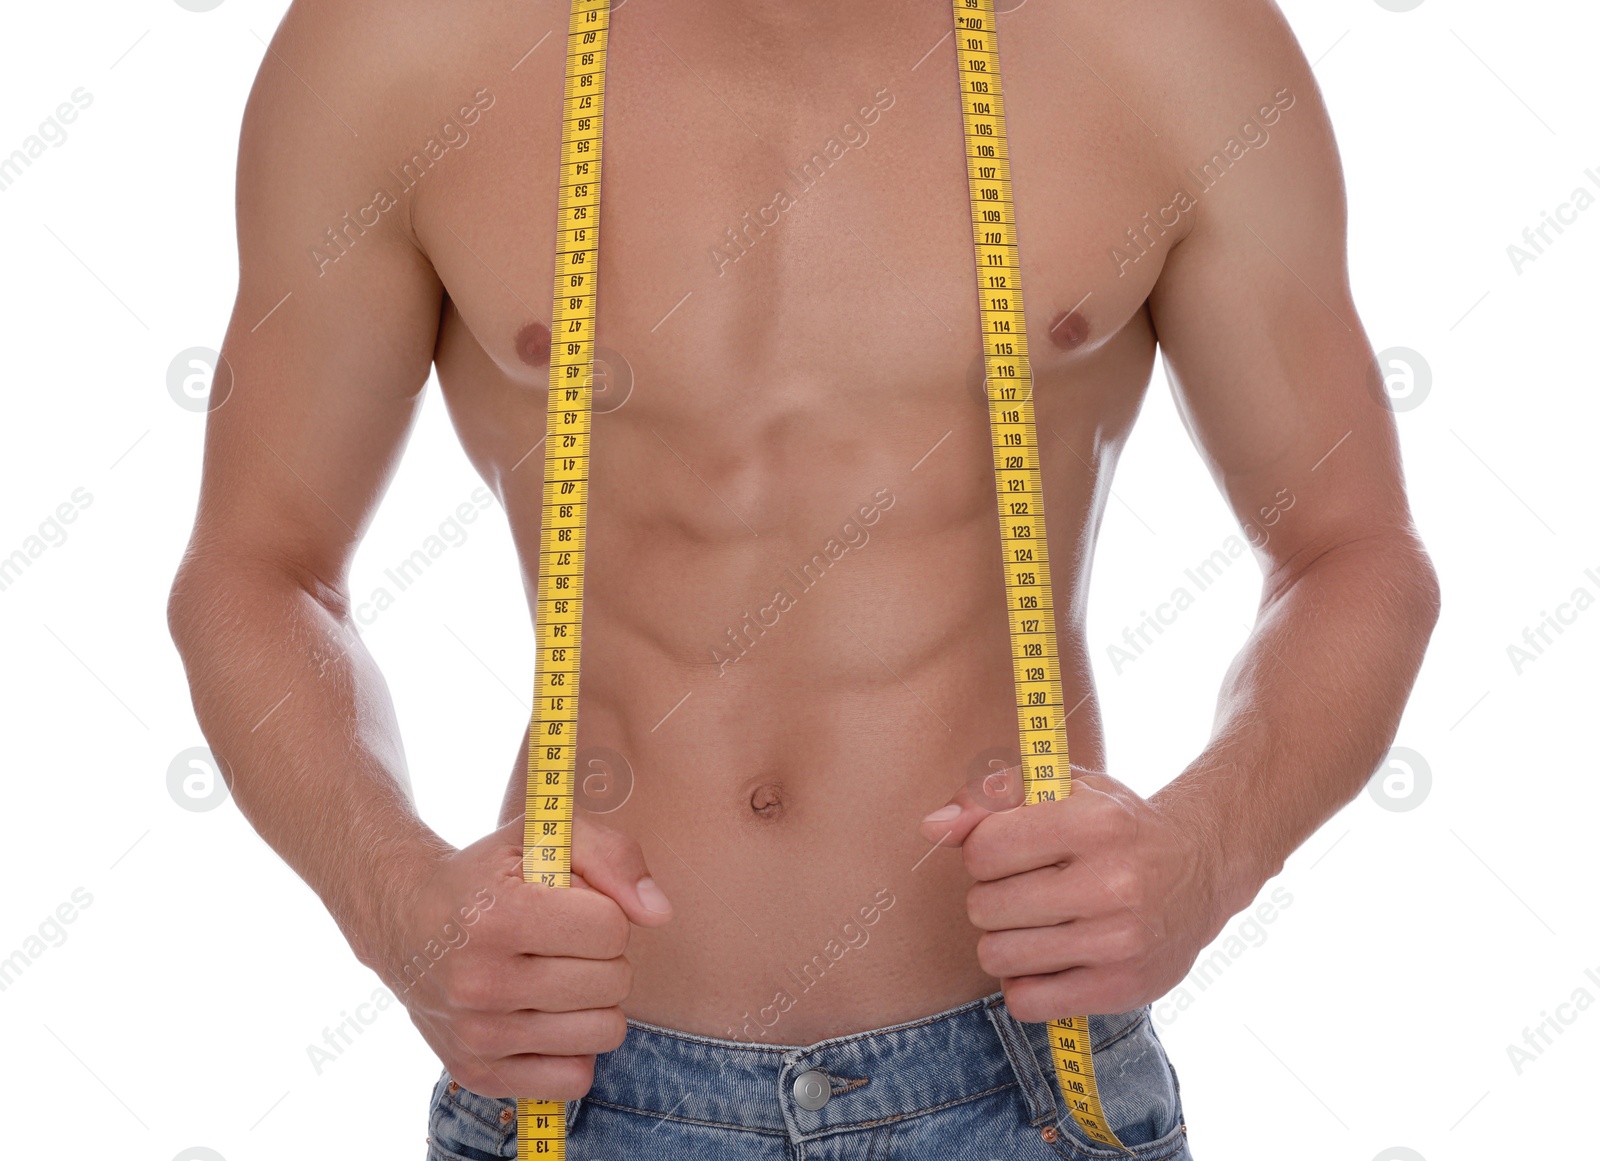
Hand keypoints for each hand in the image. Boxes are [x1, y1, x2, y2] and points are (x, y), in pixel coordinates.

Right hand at [378, 812, 671, 1098]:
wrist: (405, 918)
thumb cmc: (490, 874)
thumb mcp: (544, 836)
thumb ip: (613, 856)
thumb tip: (658, 914)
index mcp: (498, 917)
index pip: (611, 928)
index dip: (605, 910)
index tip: (572, 905)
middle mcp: (481, 983)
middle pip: (613, 981)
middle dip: (603, 954)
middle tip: (562, 940)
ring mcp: (478, 1036)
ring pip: (605, 1031)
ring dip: (595, 1001)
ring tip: (556, 975)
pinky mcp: (479, 1073)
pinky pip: (576, 1079)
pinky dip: (575, 1047)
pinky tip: (547, 1015)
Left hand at [918, 766, 1227, 1020]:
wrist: (1200, 866)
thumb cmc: (1114, 823)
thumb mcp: (1059, 788)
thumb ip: (989, 797)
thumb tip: (932, 827)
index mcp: (1094, 822)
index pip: (983, 850)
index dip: (984, 851)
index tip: (1012, 851)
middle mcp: (1113, 883)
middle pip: (984, 907)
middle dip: (992, 897)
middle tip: (1028, 889)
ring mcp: (1120, 941)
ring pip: (998, 956)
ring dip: (1004, 941)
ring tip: (1035, 924)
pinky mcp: (1123, 988)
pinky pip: (1027, 1003)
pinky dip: (1024, 984)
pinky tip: (1047, 960)